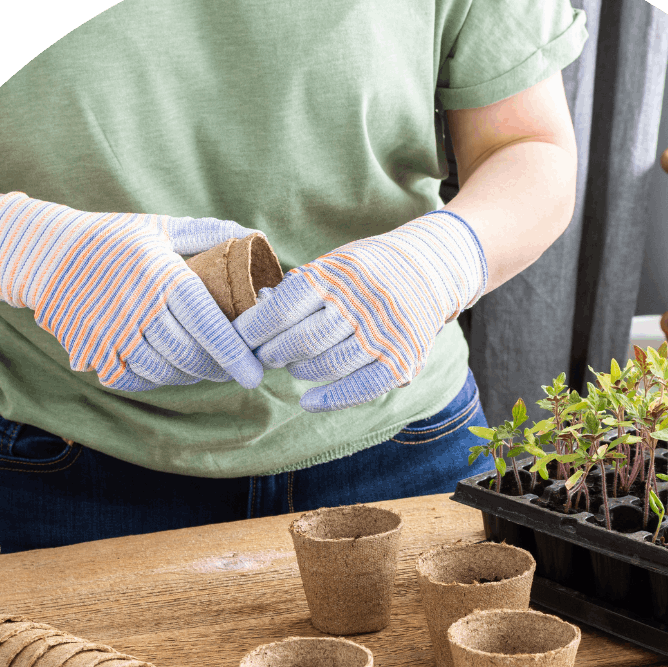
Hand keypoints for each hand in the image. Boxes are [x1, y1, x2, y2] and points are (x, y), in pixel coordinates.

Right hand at [0, 193, 263, 390]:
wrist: (47, 255)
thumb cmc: (114, 239)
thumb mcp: (160, 228)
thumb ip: (210, 233)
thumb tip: (255, 238)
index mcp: (159, 275)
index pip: (206, 322)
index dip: (234, 353)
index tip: (254, 374)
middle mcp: (134, 307)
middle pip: (189, 355)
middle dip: (219, 369)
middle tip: (237, 370)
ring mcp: (110, 334)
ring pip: (164, 372)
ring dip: (191, 376)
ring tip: (207, 368)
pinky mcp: (92, 352)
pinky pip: (136, 379)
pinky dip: (159, 379)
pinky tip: (172, 370)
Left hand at [234, 210, 485, 410]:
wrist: (430, 269)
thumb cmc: (367, 270)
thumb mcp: (333, 265)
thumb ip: (298, 290)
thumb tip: (254, 316)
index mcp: (337, 275)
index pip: (283, 308)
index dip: (253, 329)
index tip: (237, 339)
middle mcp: (361, 304)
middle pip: (302, 341)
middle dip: (273, 353)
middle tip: (264, 356)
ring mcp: (384, 334)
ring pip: (327, 366)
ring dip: (300, 371)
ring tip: (292, 365)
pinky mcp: (402, 359)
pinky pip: (360, 387)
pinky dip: (330, 399)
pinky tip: (309, 401)